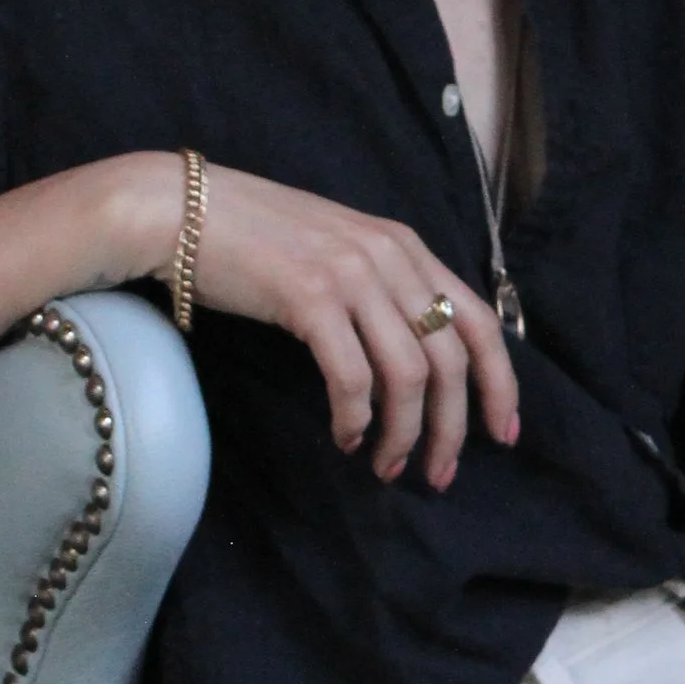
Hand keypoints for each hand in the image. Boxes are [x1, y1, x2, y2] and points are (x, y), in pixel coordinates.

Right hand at [195, 163, 519, 487]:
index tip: (503, 434)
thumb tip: (410, 368)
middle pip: (451, 358)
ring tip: (386, 466)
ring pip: (408, 375)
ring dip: (403, 433)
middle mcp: (389, 256)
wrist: (181, 210)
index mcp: (405, 246)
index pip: (480, 321)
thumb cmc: (255, 239)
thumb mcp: (339, 253)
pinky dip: (355, 418)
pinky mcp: (309, 297)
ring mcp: (351, 274)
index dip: (500, 384)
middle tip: (439, 474)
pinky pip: (352, 377)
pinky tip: (346, 436)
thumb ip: (382, 293)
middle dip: (452, 427)